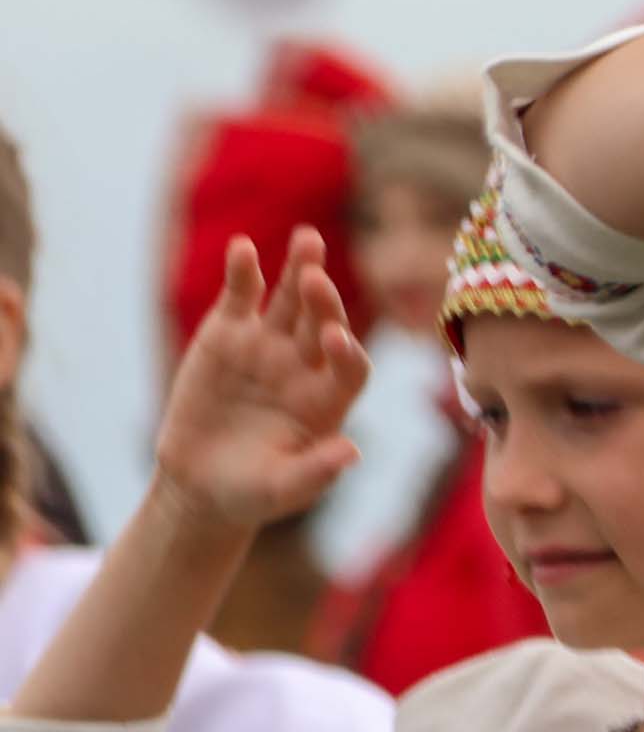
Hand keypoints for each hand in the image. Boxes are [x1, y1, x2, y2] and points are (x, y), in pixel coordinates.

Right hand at [152, 230, 371, 530]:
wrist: (202, 482)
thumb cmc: (253, 491)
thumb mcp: (282, 489)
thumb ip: (315, 472)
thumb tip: (353, 453)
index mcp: (330, 398)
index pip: (351, 367)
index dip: (347, 354)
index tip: (336, 342)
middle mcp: (308, 364)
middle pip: (325, 324)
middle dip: (325, 303)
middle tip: (317, 282)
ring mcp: (270, 344)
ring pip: (292, 300)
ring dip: (301, 269)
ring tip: (308, 240)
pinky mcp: (230, 333)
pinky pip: (242, 296)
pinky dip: (243, 272)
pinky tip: (242, 248)